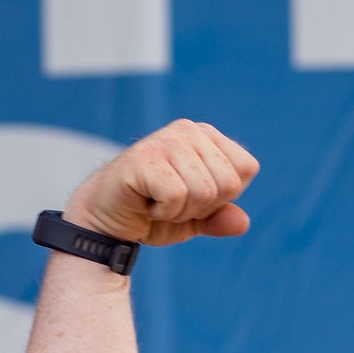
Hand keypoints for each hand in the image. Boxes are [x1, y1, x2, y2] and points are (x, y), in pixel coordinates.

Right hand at [67, 119, 256, 247]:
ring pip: (205, 192)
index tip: (192, 198)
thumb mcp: (195, 219)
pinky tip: (145, 203)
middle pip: (229, 183)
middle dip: (203, 207)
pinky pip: (177, 196)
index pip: (247, 169)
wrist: (106, 220)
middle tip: (172, 203)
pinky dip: (164, 212)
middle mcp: (188, 130)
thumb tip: (241, 222)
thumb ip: (220, 218)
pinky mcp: (145, 158)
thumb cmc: (152, 213)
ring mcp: (166, 140)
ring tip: (157, 202)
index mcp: (207, 135)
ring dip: (181, 211)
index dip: (223, 196)